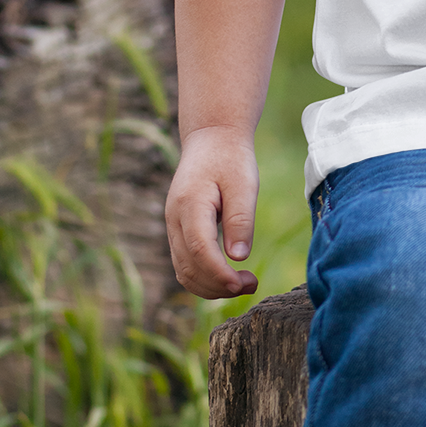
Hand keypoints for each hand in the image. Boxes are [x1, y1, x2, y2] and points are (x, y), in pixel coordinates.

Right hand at [166, 125, 260, 298]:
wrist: (211, 140)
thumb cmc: (230, 159)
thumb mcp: (243, 184)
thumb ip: (240, 219)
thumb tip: (238, 258)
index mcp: (189, 204)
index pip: (199, 250)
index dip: (219, 274)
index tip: (244, 283)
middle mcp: (174, 219)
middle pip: (188, 267)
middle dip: (219, 286)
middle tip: (252, 284)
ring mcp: (173, 227)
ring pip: (183, 271)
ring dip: (211, 287)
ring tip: (245, 284)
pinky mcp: (179, 231)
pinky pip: (185, 264)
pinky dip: (204, 279)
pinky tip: (229, 278)